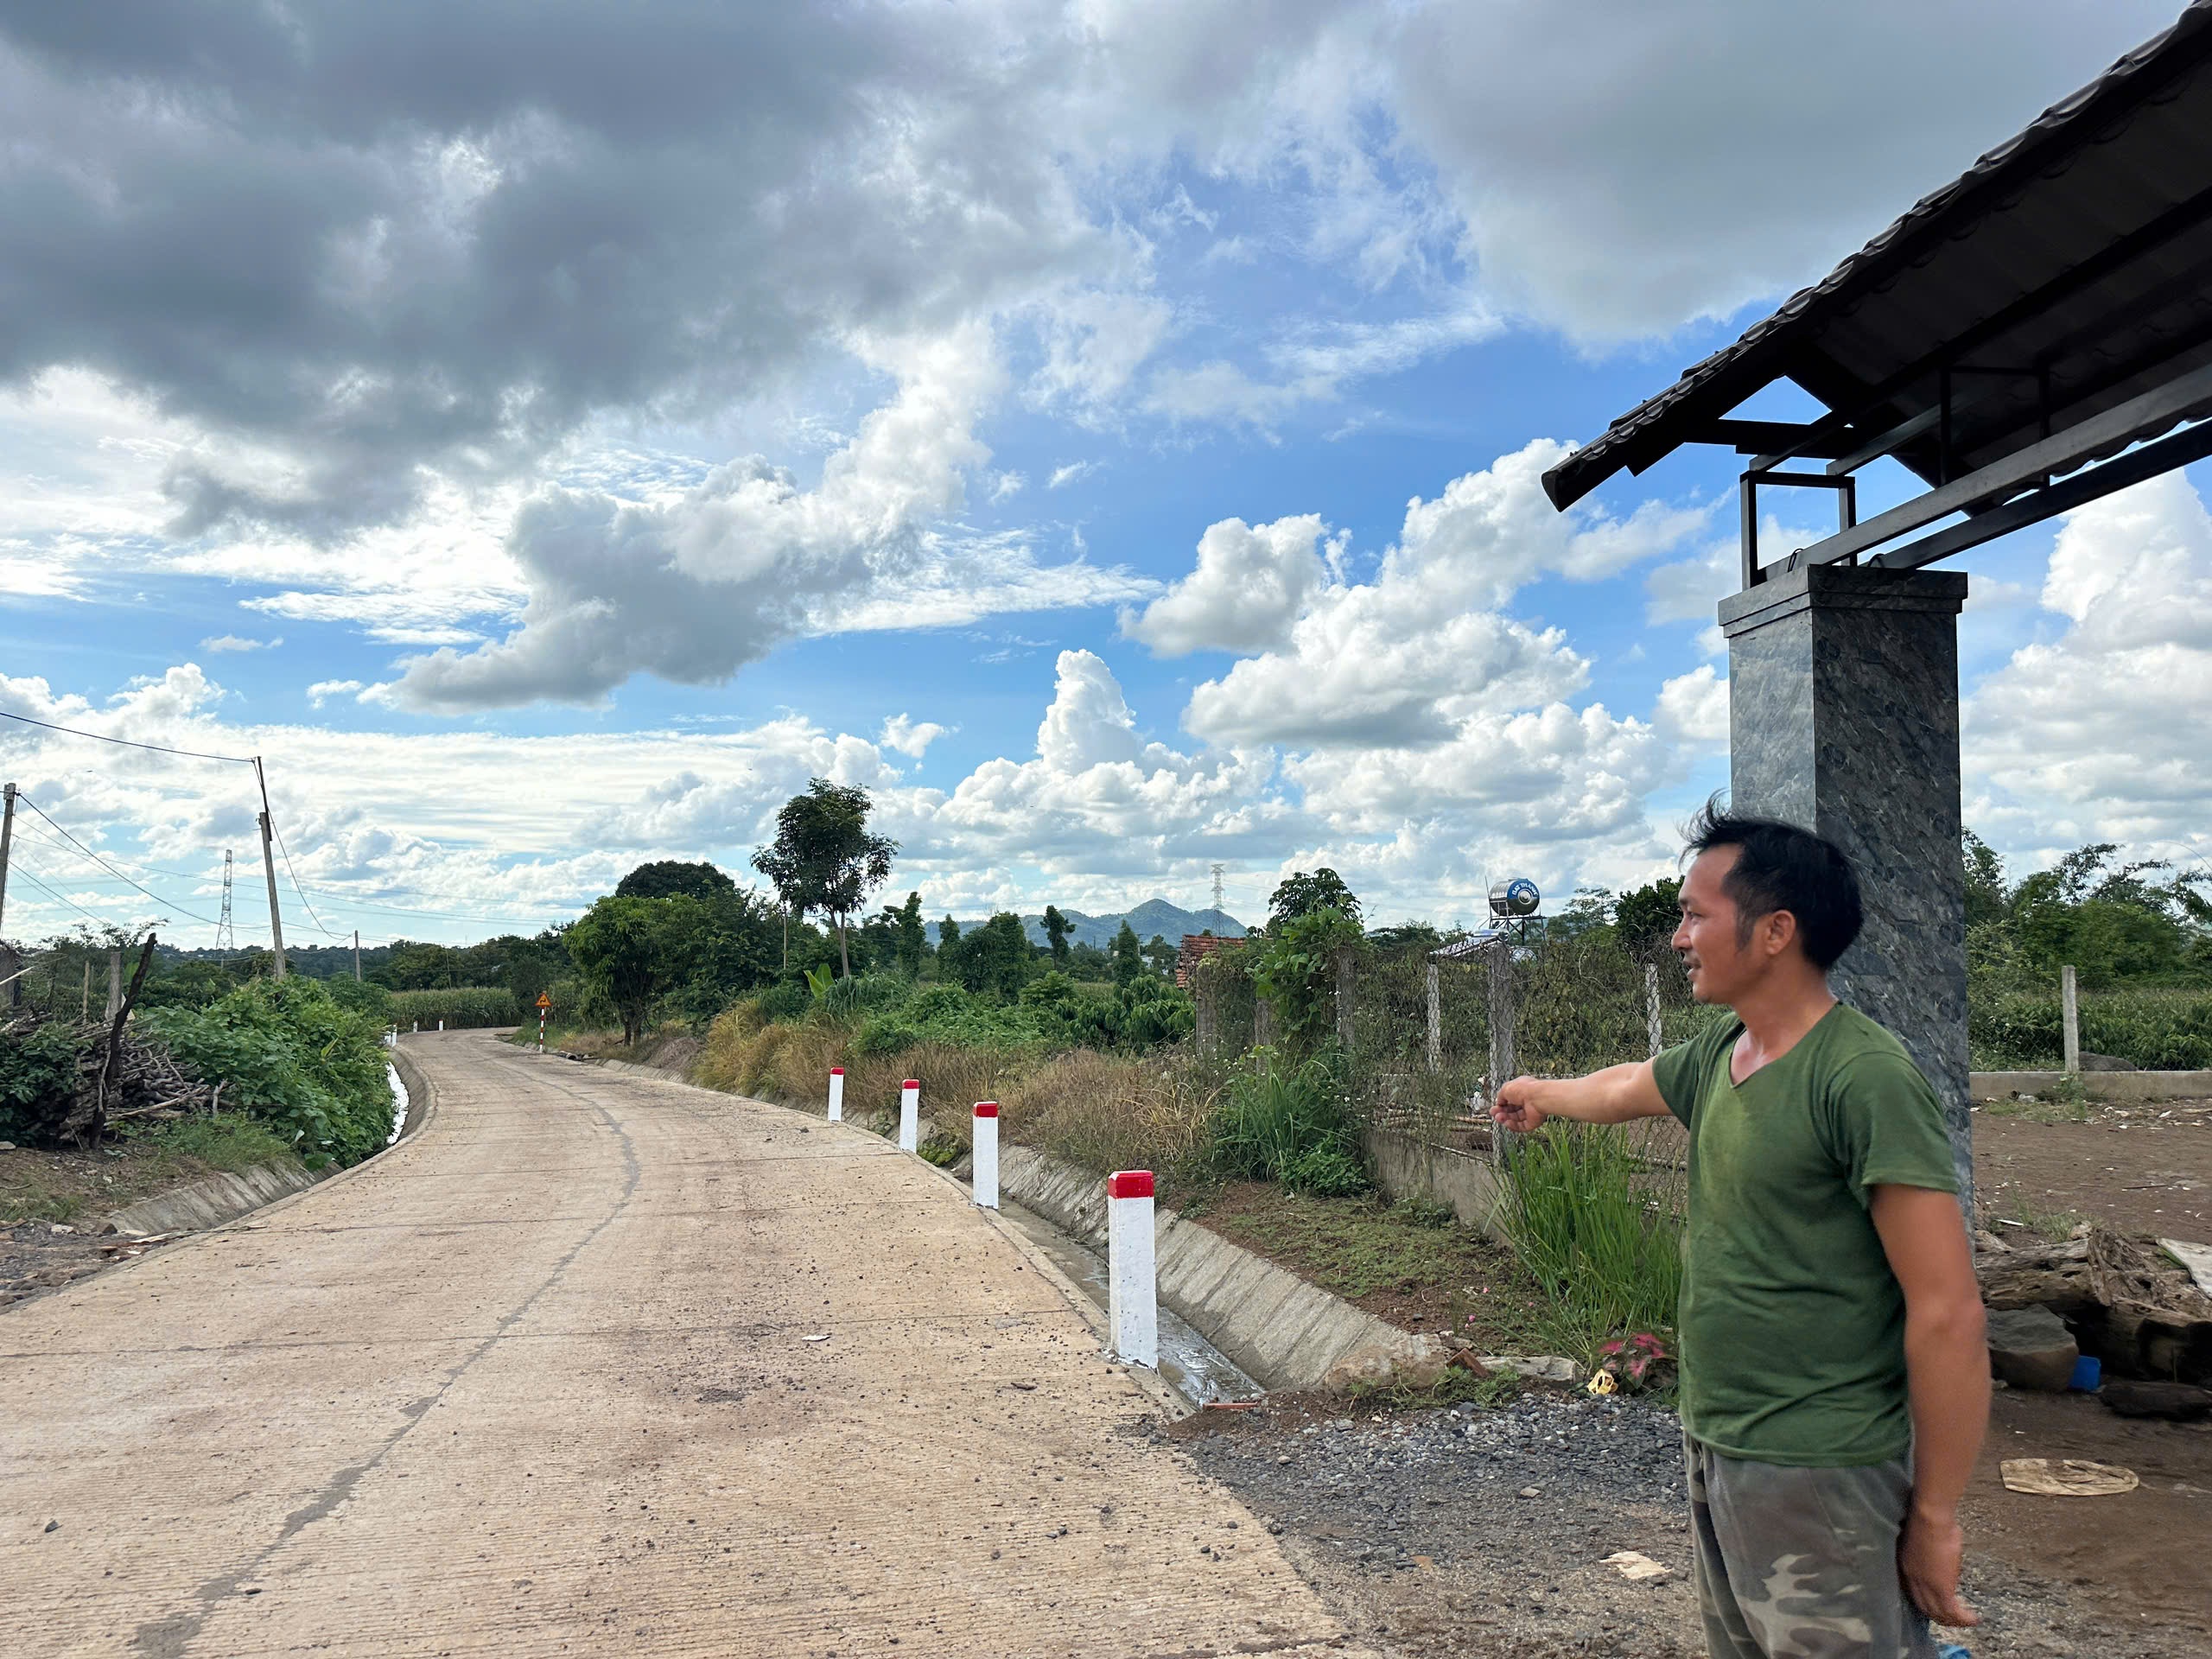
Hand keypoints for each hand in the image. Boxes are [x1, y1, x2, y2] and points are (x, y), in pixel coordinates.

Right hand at [1490, 1076, 1546, 1133]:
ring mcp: (1531, 1112)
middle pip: (1512, 1109)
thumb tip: (1499, 1102)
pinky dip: (1514, 1126)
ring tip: (1498, 1119)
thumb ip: (1500, 1096)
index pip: (1510, 1099)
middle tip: (1494, 1114)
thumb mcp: (1506, 1088)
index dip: (1501, 1104)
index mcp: (1522, 1089)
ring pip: (1516, 1118)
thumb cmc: (1524, 1089)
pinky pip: (1522, 1126)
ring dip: (1506, 1119)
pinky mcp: (1534, 1122)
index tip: (1495, 1107)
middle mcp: (1527, 1100)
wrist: (1538, 1097)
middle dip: (1502, 1112)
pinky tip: (1507, 1123)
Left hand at [1899, 1505, 1976, 1628]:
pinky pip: (1953, 1612)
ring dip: (1954, 1621)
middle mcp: (1914, 1581)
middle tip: (1954, 1620)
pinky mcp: (1942, 1589)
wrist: (1930, 1519)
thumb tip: (1938, 1555)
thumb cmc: (1928, 1521)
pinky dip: (1964, 1619)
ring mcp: (1927, 1586)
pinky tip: (1973, 1619)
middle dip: (1940, 1617)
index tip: (1938, 1607)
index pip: (1915, 1594)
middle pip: (1925, 1608)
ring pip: (1939, 1614)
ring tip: (1966, 1621)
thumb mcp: (1923, 1542)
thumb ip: (1928, 1554)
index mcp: (1907, 1568)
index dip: (1926, 1603)